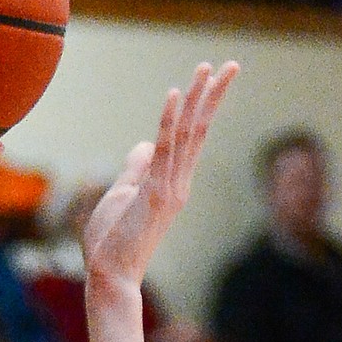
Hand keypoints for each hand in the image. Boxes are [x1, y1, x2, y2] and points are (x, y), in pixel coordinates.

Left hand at [82, 62, 238, 291]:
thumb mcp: (121, 195)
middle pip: (199, 131)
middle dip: (214, 96)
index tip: (209, 78)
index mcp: (171, 183)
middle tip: (232, 65)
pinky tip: (175, 93)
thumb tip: (143, 143)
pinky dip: (168, 120)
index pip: (190, 138)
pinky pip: (163, 149)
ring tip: (208, 69)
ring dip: (197, 99)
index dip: (200, 107)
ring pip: (187, 135)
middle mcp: (178, 183)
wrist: (109, 276)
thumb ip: (135, 168)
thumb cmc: (112, 241)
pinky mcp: (156, 193)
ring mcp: (170, 188)